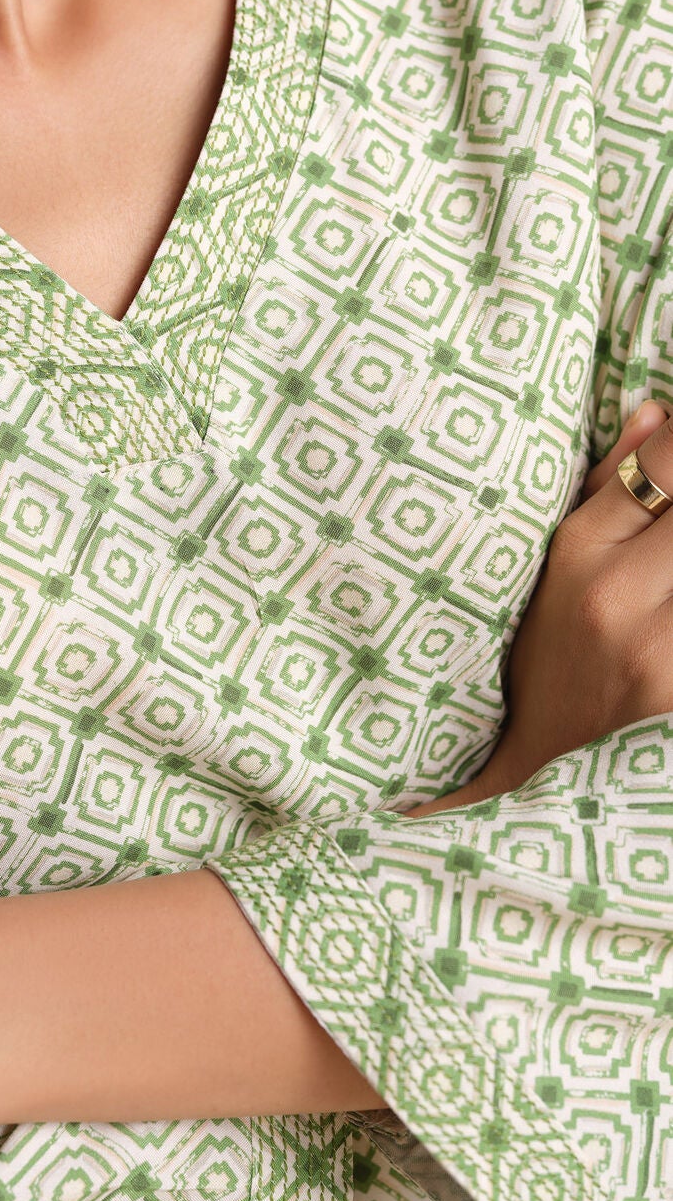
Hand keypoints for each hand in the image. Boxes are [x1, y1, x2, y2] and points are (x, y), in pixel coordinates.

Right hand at [406, 400, 672, 815]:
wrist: (541, 789)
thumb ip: (607, 491)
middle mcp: (616, 596)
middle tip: (669, 541)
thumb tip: (657, 411)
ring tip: (667, 574)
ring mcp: (657, 648)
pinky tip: (670, 599)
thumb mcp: (553, 577)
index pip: (664, 462)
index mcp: (575, 556)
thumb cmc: (550, 673)